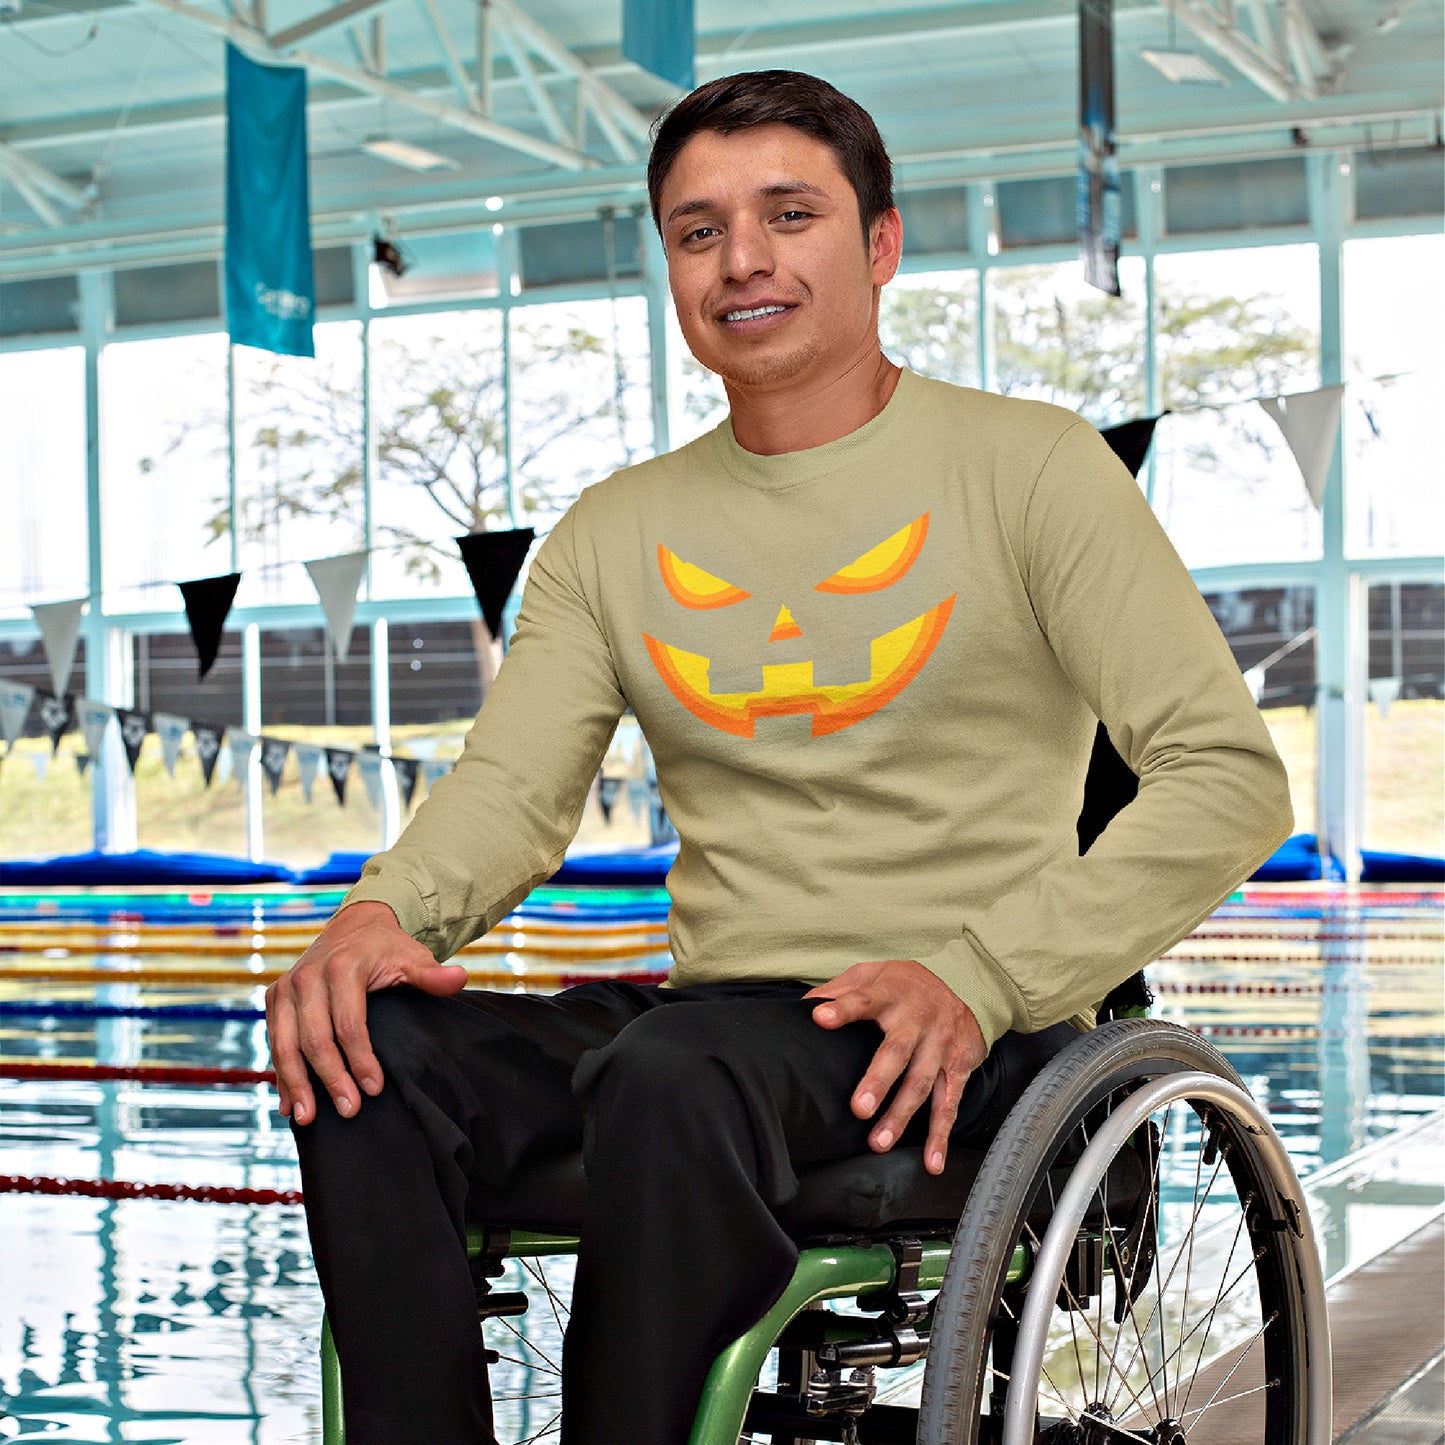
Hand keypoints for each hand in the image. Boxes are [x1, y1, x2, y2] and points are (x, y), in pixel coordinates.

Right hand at [265, 900, 467, 1125]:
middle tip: (348, 1110)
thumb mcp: (412, 957)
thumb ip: (432, 975)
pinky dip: (281, 1074)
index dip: (361, 1059)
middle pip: (314, 1038)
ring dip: (296, 1084)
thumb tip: (460, 979)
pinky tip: (287, 1104)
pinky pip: (274, 1040)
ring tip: (308, 1119)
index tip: (375, 1088)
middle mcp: (307, 977)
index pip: (349, 1023)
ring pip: (285, 1044)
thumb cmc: (388, 949)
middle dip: (330, 1078)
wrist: (355, 927)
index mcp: (342, 968)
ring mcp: (286, 988)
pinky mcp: (275, 998)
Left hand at [805, 959, 985, 1175]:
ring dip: (902, 1115)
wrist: (962, 983)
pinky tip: (931, 1161)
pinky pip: (949, 1104)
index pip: (863, 999)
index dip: (843, 1008)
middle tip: (859, 1108)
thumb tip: (801, 1009)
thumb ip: (838, 990)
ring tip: (879, 1142)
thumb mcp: (871, 974)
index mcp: (890, 994)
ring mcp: (940, 1045)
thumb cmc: (902, 985)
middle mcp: (917, 1020)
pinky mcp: (957, 1067)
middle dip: (879, 1080)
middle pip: (898, 1051)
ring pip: (922, 1083)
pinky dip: (941, 1136)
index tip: (821, 1018)